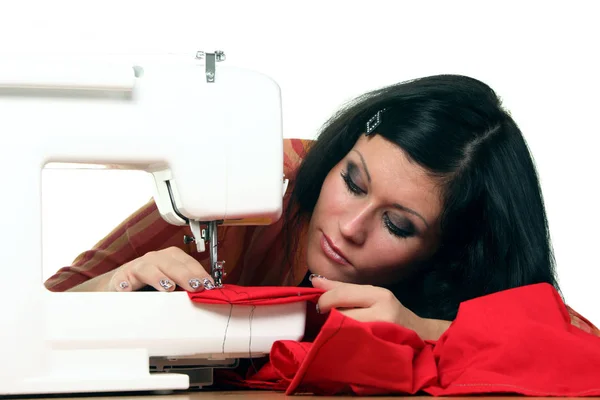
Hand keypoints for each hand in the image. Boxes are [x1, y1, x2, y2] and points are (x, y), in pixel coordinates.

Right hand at [107, 246, 214, 291]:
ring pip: (147, 268)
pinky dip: (124, 284)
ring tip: (168, 288)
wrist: (122, 282)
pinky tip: (128, 290)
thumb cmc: (150, 282)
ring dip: (158, 277)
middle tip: (194, 286)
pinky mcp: (120, 279)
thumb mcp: (171, 281)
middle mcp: (153, 259)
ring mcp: (136, 267)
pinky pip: (122, 280)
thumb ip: (186, 284)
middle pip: (169, 263)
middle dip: (184, 274)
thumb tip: (206, 291)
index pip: (186, 261)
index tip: (208, 284)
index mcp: (168, 258)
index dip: (198, 272)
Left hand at [310, 275, 450, 339]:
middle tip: (326, 320)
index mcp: (380, 295)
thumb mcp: (370, 296)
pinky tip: (343, 343)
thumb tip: (314, 280)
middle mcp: (383, 314)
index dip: (324, 299)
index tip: (318, 306)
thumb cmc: (391, 315)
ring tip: (336, 331)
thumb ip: (342, 289)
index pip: (343, 293)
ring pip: (345, 331)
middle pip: (342, 313)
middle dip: (328, 317)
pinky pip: (352, 347)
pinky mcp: (380, 354)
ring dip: (334, 331)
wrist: (422, 339)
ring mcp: (383, 335)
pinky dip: (343, 344)